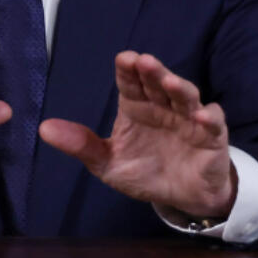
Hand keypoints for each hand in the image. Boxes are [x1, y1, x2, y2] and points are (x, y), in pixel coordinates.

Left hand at [39, 51, 235, 219]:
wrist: (182, 198)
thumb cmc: (145, 172)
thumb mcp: (108, 163)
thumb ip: (81, 145)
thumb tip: (44, 128)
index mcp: (137, 107)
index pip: (130, 82)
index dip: (128, 70)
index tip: (124, 59)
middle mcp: (163, 106)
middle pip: (157, 83)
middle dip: (152, 71)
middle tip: (143, 61)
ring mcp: (188, 119)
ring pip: (185, 96)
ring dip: (179, 86)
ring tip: (169, 81)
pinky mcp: (211, 137)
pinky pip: (213, 123)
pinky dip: (209, 117)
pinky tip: (201, 116)